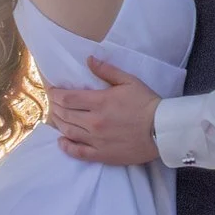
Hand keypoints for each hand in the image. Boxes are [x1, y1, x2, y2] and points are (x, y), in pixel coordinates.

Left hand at [45, 59, 161, 165]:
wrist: (162, 130)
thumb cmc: (147, 104)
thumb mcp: (129, 81)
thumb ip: (107, 70)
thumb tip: (89, 59)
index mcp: (99, 102)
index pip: (67, 98)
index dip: (55, 93)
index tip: (52, 90)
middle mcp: (94, 122)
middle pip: (64, 114)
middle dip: (56, 106)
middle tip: (54, 102)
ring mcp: (96, 140)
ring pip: (68, 131)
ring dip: (59, 123)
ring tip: (57, 117)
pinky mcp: (102, 155)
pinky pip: (78, 152)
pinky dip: (66, 147)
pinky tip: (61, 141)